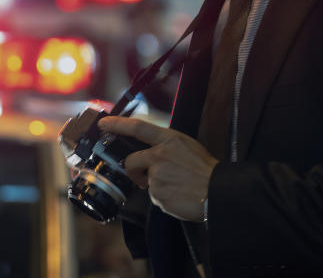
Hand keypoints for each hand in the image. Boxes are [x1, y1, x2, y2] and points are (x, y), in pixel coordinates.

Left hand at [98, 116, 217, 221]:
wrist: (219, 192)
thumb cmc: (206, 170)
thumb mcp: (187, 146)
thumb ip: (166, 146)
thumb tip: (150, 151)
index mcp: (169, 140)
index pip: (138, 127)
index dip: (118, 124)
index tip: (103, 123)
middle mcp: (160, 155)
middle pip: (131, 161)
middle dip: (133, 171)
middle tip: (144, 177)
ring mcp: (158, 175)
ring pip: (145, 182)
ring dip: (155, 186)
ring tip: (176, 186)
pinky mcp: (158, 194)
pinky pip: (154, 197)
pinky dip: (163, 198)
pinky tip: (178, 196)